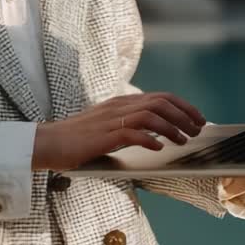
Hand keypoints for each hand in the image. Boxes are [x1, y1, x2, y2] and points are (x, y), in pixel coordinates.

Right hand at [31, 92, 206, 170]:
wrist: (47, 142)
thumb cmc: (75, 139)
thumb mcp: (106, 127)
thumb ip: (127, 125)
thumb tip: (155, 133)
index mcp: (120, 103)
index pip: (159, 96)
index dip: (182, 106)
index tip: (197, 118)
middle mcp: (118, 107)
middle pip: (160, 102)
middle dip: (184, 114)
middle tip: (197, 129)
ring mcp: (110, 120)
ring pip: (150, 115)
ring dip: (172, 127)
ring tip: (183, 140)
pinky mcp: (102, 136)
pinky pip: (132, 133)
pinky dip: (150, 139)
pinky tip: (159, 148)